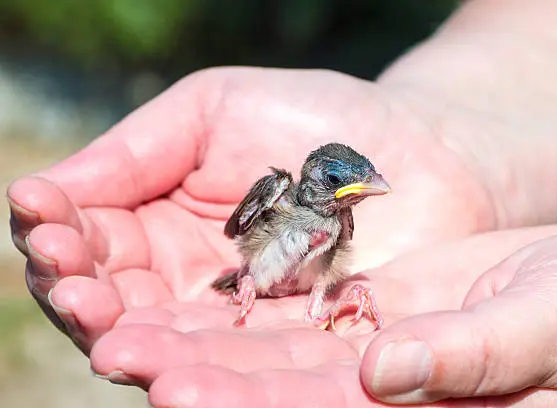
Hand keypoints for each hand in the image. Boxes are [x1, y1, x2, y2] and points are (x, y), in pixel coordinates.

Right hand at [7, 66, 491, 354]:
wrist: (425, 153)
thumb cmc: (320, 119)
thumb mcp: (214, 110)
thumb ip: (136, 151)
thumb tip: (41, 192)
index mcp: (162, 224)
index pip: (93, 242)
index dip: (63, 235)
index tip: (43, 220)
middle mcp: (192, 283)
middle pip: (120, 305)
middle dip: (87, 298)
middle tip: (70, 285)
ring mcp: (243, 321)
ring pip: (174, 346)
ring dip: (137, 346)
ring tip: (109, 339)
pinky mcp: (299, 350)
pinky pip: (247, 368)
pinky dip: (211, 374)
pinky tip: (175, 375)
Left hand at [89, 224, 556, 406]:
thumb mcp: (550, 327)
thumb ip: (475, 355)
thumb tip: (387, 373)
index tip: (173, 391)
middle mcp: (384, 396)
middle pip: (277, 392)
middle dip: (196, 377)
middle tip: (118, 352)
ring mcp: (373, 355)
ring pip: (274, 352)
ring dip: (202, 342)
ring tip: (128, 327)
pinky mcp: (373, 311)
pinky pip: (301, 312)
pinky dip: (248, 304)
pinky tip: (194, 293)